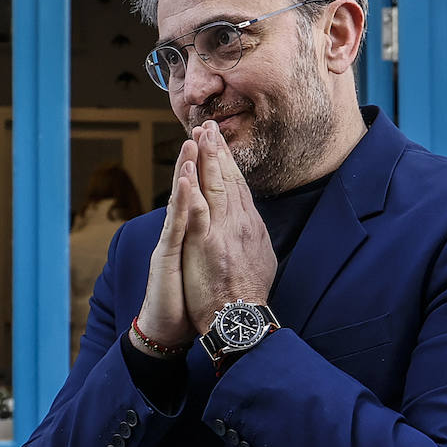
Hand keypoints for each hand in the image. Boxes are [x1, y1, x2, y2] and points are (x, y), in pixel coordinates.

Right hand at [131, 138, 198, 352]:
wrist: (169, 327)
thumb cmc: (189, 298)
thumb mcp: (206, 263)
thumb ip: (211, 239)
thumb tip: (228, 224)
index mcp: (196, 231)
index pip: (206, 192)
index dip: (211, 165)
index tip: (218, 139)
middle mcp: (182, 231)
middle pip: (192, 188)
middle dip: (199, 156)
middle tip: (203, 126)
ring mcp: (172, 241)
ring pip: (182, 199)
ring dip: (187, 168)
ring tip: (192, 141)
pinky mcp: (166, 255)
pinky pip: (176, 223)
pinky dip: (180, 200)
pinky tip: (182, 181)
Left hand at [181, 121, 276, 333]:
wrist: (242, 321)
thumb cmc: (246, 296)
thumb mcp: (259, 260)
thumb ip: (253, 238)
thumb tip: (253, 225)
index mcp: (249, 227)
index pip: (238, 186)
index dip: (227, 162)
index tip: (219, 142)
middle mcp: (240, 224)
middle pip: (227, 179)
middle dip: (217, 151)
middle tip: (208, 126)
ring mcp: (223, 232)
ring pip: (214, 187)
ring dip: (206, 160)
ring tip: (199, 136)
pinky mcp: (207, 244)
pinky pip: (198, 210)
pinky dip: (192, 190)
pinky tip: (188, 171)